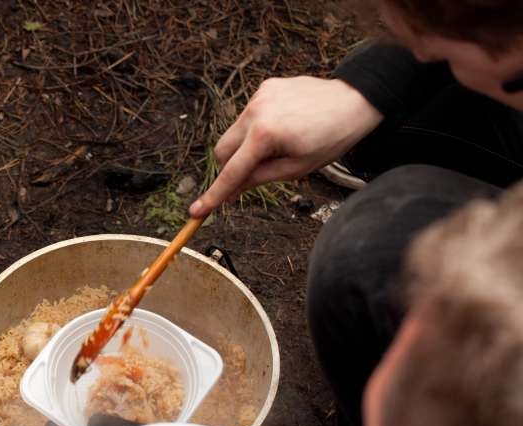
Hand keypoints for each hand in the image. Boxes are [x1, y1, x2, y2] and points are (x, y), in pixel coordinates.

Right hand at [189, 77, 382, 216]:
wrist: (355, 101)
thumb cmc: (331, 138)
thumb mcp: (297, 168)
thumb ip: (259, 178)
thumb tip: (232, 190)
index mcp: (265, 135)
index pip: (232, 172)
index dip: (215, 195)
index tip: (196, 211)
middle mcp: (255, 111)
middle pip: (222, 150)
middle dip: (229, 167)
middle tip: (251, 176)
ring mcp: (258, 96)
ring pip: (234, 132)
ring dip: (245, 146)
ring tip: (279, 146)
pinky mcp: (265, 87)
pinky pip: (249, 115)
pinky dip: (257, 128)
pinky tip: (284, 127)